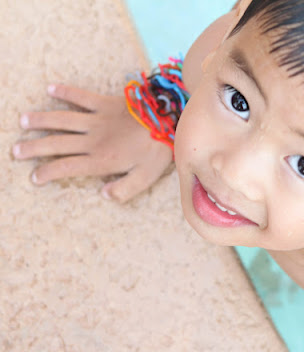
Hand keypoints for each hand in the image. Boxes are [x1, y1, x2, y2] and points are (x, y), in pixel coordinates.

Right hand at [13, 84, 172, 202]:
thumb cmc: (158, 151)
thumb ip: (123, 190)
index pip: (66, 167)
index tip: (34, 177)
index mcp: (101, 160)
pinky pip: (81, 96)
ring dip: (41, 120)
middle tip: (15, 150)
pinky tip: (50, 88)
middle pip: (56, 144)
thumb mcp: (145, 179)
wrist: (169, 120)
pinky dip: (66, 91)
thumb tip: (103, 194)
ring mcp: (98, 119)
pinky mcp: (106, 103)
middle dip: (33, 147)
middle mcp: (93, 140)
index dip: (47, 172)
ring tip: (23, 121)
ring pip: (62, 119)